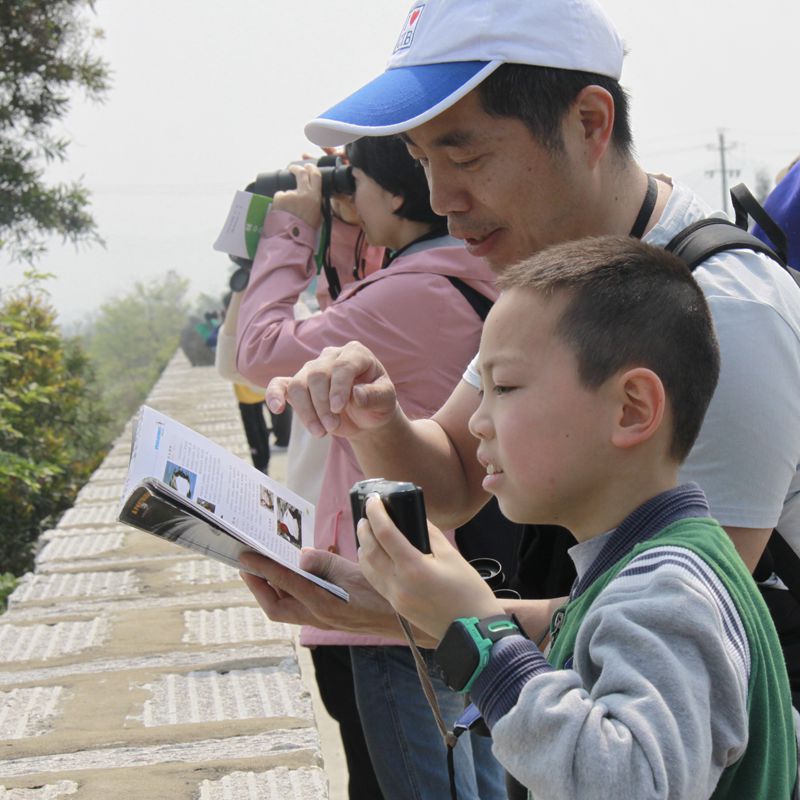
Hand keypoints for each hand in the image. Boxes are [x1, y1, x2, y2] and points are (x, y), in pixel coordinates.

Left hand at [239, 547, 438, 643]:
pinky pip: (298, 607)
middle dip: (257, 586)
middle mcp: (317, 616)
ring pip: (284, 609)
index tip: (244, 555)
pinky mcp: (327, 619)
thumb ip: (324, 563)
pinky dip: (288, 592)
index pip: (284, 582)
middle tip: (246, 565)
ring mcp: (321, 620)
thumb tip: (299, 556)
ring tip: (262, 569)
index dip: (261, 568)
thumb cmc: (382, 593)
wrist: (403, 620)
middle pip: (275, 607)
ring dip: (271, 590)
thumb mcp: (354, 571)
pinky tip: (291, 576)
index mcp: (323, 603)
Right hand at [265, 341, 398, 437]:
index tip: (338, 409)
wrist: (366, 416)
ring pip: (298, 385)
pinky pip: (280, 385)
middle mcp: (331, 357)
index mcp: (355, 353)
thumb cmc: (377, 403)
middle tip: (333, 427)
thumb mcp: (386, 400)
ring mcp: (312, 370)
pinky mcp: (298, 385)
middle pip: (317, 376)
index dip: (338, 388)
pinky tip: (277, 409)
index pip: (342, 366)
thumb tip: (356, 394)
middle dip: (322, 405)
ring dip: (306, 411)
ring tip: (320, 432)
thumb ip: (374, 396)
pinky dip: (274, 395)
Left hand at [271, 163, 322, 227]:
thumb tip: (317, 198)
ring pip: (288, 190)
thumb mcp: (318, 217)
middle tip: (292, 169)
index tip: (308, 166)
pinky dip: (280, 203)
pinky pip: (279, 196)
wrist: (292, 238)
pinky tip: (282, 212)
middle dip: (296, 169)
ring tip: (287, 211)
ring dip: (287, 197)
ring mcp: (290, 194)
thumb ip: (317, 205)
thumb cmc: (305, 231)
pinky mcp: (280, 197)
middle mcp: (303, 193)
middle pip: (300, 173)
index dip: (312, 168)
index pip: (315, 175)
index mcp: (315, 197)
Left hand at [358, 495, 502, 640]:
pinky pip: (375, 580)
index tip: (373, 499)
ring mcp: (395, 597)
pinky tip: (375, 555)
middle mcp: (398, 583)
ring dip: (363, 546)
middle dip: (364, 528)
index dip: (376, 513)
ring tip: (368, 531)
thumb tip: (416, 519)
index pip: (385, 533)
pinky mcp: (397, 606)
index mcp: (413, 568)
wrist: (473, 632)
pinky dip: (369, 563)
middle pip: (369, 549)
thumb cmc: (469, 593)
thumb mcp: (453, 557)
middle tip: (367, 512)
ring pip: (367, 567)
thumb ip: (431, 535)